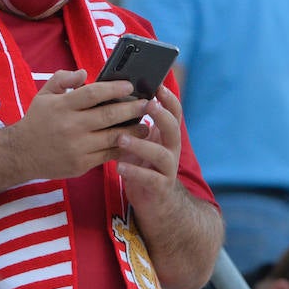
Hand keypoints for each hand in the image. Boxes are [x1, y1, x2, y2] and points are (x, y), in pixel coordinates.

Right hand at [8, 70, 147, 181]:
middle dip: (131, 109)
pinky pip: (108, 154)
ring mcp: (77, 147)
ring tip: (146, 124)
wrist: (21, 154)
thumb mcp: (43, 95)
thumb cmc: (37, 121)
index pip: (93, 94)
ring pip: (113, 137)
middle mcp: (71, 126)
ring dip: (133, 130)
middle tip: (147, 103)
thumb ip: (62, 79)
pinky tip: (132, 142)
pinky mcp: (81, 164)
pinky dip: (122, 148)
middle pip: (108, 115)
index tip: (130, 86)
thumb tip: (84, 73)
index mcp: (62, 106)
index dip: (114, 88)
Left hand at [115, 85, 185, 210]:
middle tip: (147, 105)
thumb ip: (134, 125)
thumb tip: (115, 98)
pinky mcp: (160, 188)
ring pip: (161, 154)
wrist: (155, 204)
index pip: (173, 113)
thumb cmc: (142, 166)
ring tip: (121, 138)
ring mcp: (167, 169)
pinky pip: (150, 179)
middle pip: (173, 128)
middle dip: (162, 115)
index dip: (168, 99)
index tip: (157, 85)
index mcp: (166, 136)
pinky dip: (135, 172)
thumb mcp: (140, 143)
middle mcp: (171, 150)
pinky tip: (120, 166)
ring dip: (142, 144)